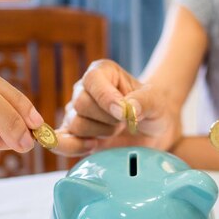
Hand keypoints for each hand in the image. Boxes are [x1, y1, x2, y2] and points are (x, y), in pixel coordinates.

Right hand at [55, 59, 180, 155]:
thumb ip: (144, 101)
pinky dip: (69, 146)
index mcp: (103, 73)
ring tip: (116, 130)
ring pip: (76, 124)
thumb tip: (126, 109)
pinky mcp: (75, 135)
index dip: (106, 98)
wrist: (152, 130)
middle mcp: (85, 90)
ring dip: (100, 133)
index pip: (92, 80)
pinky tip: (91, 146)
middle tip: (124, 122)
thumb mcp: (157, 102)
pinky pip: (61, 142)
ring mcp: (77, 113)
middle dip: (107, 119)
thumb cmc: (152, 109)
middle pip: (81, 104)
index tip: (123, 113)